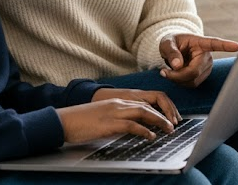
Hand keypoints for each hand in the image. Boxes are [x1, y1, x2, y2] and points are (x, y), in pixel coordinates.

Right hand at [56, 98, 174, 143]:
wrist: (64, 121)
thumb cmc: (81, 121)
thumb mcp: (103, 117)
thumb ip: (117, 119)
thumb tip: (130, 129)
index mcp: (117, 102)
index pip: (143, 103)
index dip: (158, 111)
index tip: (167, 119)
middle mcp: (118, 104)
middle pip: (147, 106)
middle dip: (163, 115)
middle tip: (173, 125)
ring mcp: (114, 112)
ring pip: (144, 113)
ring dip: (159, 121)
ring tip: (168, 130)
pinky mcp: (110, 123)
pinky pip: (133, 125)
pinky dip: (145, 130)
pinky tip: (151, 136)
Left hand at [158, 33, 237, 87]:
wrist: (174, 48)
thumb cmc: (172, 42)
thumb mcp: (167, 43)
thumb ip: (171, 52)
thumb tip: (178, 65)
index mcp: (201, 43)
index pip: (215, 44)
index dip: (226, 46)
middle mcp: (208, 56)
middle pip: (194, 71)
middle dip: (177, 75)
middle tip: (163, 71)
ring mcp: (207, 68)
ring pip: (192, 80)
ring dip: (178, 79)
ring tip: (168, 70)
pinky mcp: (203, 76)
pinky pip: (191, 85)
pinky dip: (180, 82)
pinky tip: (175, 75)